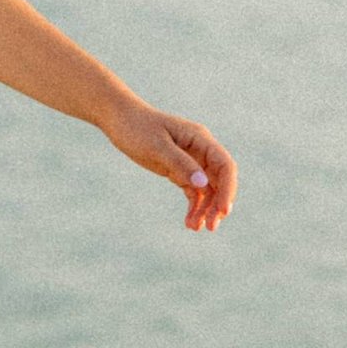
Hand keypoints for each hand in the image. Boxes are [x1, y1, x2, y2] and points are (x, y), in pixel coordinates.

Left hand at [103, 100, 235, 233]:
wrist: (118, 119)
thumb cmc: (137, 128)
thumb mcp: (157, 147)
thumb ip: (180, 164)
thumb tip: (203, 183)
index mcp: (200, 139)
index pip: (224, 166)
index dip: (228, 189)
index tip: (223, 211)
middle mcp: (201, 150)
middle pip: (219, 180)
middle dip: (218, 204)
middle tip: (211, 227)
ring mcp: (191, 161)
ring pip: (207, 189)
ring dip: (205, 209)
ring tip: (194, 228)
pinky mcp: (179, 170)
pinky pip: (193, 191)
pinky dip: (194, 207)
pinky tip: (189, 222)